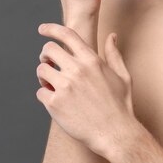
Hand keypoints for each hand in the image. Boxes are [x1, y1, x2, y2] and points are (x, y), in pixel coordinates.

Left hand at [36, 23, 135, 157]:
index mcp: (92, 60)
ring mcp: (65, 86)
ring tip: (52, 86)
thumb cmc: (121, 106)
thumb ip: (114, 54)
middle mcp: (77, 70)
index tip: (42, 29)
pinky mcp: (55, 103)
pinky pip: (40, 93)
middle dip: (46, 56)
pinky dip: (45, 96)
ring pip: (41, 70)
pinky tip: (56, 102)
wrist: (116, 133)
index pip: (67, 35)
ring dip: (44, 77)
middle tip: (49, 64)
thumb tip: (112, 36)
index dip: (51, 29)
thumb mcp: (123, 76)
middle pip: (49, 50)